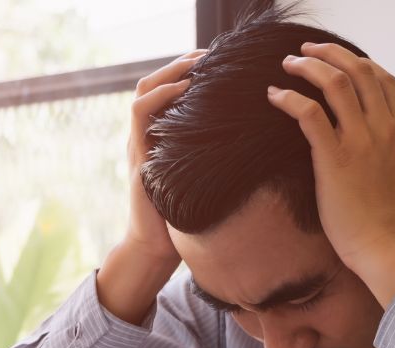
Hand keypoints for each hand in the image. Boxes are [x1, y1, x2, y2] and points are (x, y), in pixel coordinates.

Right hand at [98, 50, 203, 324]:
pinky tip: (184, 88)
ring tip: (196, 63)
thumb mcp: (205, 179)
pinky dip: (161, 96)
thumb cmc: (185, 217)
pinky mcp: (139, 156)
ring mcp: (139, 143)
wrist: (158, 248)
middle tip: (209, 52)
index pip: (170, 90)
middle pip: (155, 81)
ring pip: (144, 90)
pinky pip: (141, 114)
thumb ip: (216, 158)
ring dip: (170, 71)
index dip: (189, 71)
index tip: (218, 61)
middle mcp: (147, 135)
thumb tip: (256, 142)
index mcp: (162, 137)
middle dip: (181, 62)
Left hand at [268, 43, 394, 305]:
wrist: (388, 250)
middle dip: (330, 53)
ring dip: (308, 66)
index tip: (337, 60)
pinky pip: (309, 113)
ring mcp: (362, 141)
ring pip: (335, 83)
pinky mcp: (335, 158)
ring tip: (289, 64)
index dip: (358, 63)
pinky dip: (289, 98)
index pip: (384, 79)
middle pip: (359, 71)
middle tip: (307, 51)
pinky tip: (275, 96)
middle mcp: (388, 128)